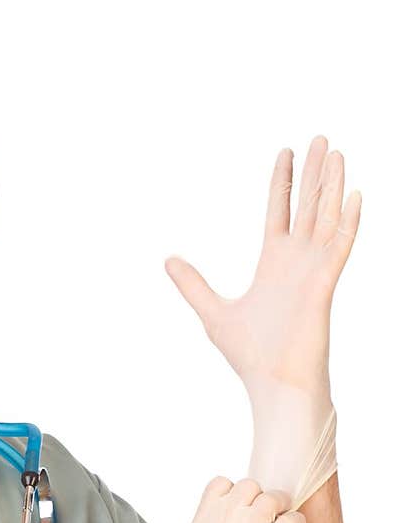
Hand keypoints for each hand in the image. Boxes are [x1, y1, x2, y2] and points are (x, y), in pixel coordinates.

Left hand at [163, 135, 360, 403]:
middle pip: (307, 206)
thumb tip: (168, 260)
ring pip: (326, 217)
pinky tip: (354, 194)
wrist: (274, 385)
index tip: (285, 152)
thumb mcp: (212, 312)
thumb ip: (193, 284)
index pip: (280, 212)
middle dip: (313, 173)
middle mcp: (297, 262)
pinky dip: (347, 221)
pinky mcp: (324, 285)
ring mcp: (313, 271)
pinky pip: (340, 246)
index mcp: (274, 265)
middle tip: (319, 138)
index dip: (282, 182)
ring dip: (332, 185)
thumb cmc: (250, 356)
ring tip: (335, 152)